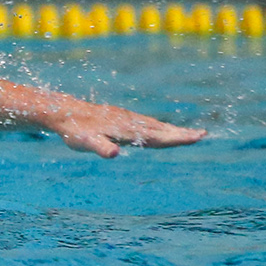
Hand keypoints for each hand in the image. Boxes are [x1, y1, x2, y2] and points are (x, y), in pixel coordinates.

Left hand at [51, 103, 204, 158]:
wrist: (62, 111)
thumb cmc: (74, 130)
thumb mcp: (85, 142)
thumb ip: (100, 147)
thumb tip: (113, 153)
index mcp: (127, 130)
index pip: (158, 137)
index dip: (177, 138)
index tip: (197, 137)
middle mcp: (130, 122)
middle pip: (161, 130)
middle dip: (181, 134)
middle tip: (203, 135)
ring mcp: (125, 119)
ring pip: (154, 125)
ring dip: (172, 130)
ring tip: (188, 134)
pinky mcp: (119, 117)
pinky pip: (144, 123)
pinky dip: (158, 127)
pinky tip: (159, 130)